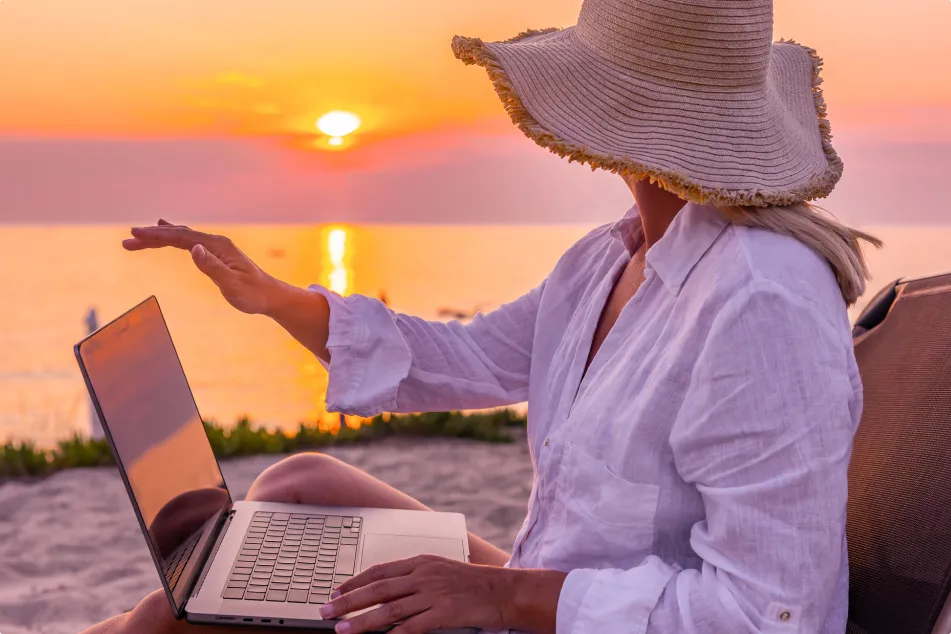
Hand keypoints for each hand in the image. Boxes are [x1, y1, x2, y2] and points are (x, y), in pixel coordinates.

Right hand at [122, 220, 283, 314]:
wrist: (269, 296)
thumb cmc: (252, 294)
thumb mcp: (232, 284)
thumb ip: (212, 267)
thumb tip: (194, 249)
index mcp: (217, 246)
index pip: (182, 237)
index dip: (158, 236)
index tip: (136, 235)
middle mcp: (215, 242)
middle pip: (178, 234)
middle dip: (151, 236)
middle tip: (127, 240)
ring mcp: (215, 247)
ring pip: (181, 237)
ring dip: (158, 238)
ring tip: (136, 238)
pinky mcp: (215, 254)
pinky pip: (188, 241)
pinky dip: (173, 237)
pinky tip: (165, 230)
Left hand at [319, 555, 510, 633]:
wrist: (503, 591)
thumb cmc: (473, 583)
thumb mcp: (441, 570)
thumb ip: (416, 577)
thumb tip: (388, 588)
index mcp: (421, 562)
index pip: (380, 571)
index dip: (355, 582)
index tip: (336, 591)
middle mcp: (423, 575)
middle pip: (377, 589)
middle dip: (348, 601)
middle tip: (326, 610)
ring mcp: (433, 594)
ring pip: (389, 609)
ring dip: (362, 621)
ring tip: (341, 629)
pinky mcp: (444, 612)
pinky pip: (412, 626)